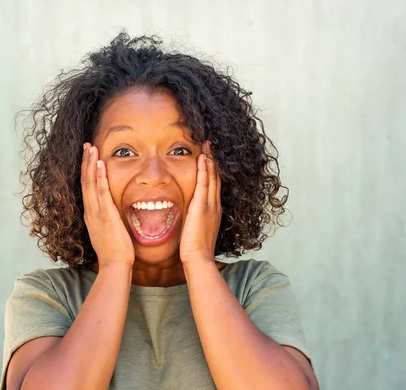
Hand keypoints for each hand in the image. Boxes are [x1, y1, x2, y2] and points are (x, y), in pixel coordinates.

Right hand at [81, 143, 134, 266]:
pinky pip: (101, 191)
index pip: (86, 188)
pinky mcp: (106, 214)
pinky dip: (99, 176)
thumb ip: (108, 222)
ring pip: (90, 183)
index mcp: (91, 215)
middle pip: (85, 181)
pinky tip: (99, 163)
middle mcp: (90, 211)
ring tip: (91, 147)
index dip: (86, 172)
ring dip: (90, 163)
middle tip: (86, 145)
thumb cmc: (114, 252)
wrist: (114, 265)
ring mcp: (96, 212)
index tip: (88, 158)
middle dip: (85, 162)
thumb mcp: (108, 233)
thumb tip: (113, 216)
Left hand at [179, 141, 221, 263]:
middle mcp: (215, 205)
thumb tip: (189, 217)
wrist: (198, 259)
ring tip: (208, 145)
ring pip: (212, 177)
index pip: (214, 186)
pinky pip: (204, 183)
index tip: (210, 158)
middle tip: (212, 146)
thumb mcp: (197, 231)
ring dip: (210, 160)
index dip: (213, 171)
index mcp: (213, 211)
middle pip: (216, 178)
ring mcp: (210, 205)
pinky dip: (204, 169)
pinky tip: (203, 157)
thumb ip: (195, 221)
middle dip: (214, 161)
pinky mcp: (202, 206)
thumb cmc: (196, 249)